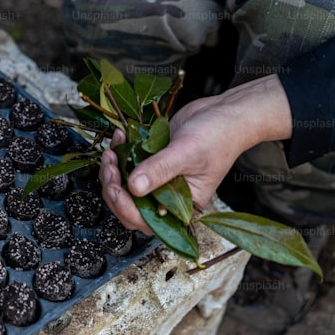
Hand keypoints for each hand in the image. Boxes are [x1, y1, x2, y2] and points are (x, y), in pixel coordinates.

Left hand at [98, 75, 292, 233]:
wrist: (225, 113)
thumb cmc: (218, 136)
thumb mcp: (187, 153)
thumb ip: (160, 170)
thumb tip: (134, 187)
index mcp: (182, 206)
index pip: (146, 221)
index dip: (126, 208)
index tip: (116, 187)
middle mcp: (168, 197)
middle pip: (129, 206)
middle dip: (113, 188)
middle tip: (109, 166)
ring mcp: (158, 179)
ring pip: (124, 185)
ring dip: (112, 170)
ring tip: (112, 149)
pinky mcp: (151, 162)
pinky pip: (127, 165)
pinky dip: (119, 153)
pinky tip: (120, 137)